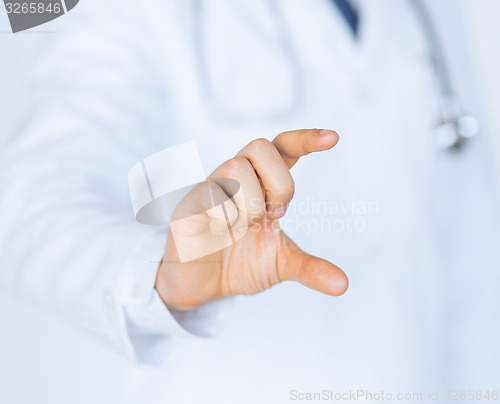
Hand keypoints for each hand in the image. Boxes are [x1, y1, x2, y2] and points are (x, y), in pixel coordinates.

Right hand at [155, 129, 347, 310]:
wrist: (201, 285)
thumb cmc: (240, 263)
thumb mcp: (280, 265)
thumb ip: (309, 268)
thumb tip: (343, 285)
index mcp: (264, 185)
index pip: (284, 147)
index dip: (306, 139)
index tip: (334, 138)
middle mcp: (238, 178)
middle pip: (261, 146)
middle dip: (279, 184)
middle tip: (274, 214)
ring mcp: (212, 187)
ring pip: (235, 166)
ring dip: (248, 204)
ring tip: (241, 229)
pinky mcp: (190, 202)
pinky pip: (210, 193)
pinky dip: (223, 218)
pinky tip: (219, 233)